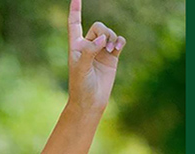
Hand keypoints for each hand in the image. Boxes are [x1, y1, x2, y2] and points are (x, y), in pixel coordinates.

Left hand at [66, 0, 124, 114]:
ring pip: (109, 33)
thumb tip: (102, 39)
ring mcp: (101, 51)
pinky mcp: (112, 57)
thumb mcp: (81, 69)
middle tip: (106, 45)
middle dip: (104, 31)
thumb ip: (90, 52)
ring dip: (112, 38)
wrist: (91, 101)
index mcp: (76, 46)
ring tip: (112, 50)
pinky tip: (118, 47)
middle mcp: (88, 46)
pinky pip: (118, 41)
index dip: (75, 10)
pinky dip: (120, 41)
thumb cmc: (81, 86)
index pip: (74, 24)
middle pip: (98, 27)